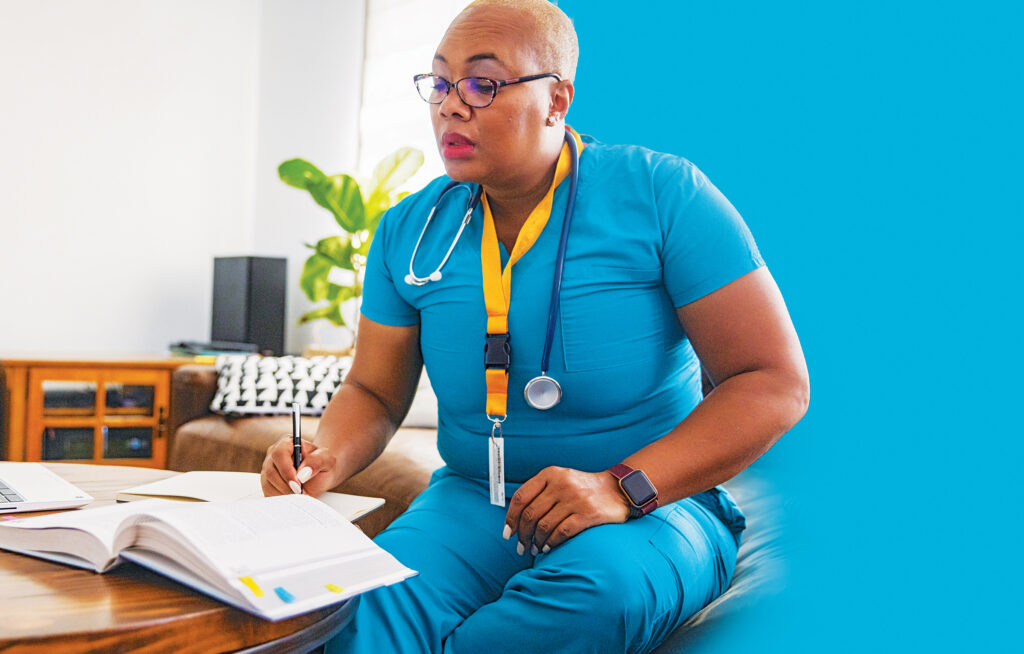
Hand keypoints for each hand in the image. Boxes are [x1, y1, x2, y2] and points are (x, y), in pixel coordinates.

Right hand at [260, 436, 339, 496]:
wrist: (320, 474)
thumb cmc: (322, 464)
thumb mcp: (326, 459)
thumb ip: (316, 461)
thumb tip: (302, 473)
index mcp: (287, 443)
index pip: (279, 454)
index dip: (286, 470)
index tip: (297, 483)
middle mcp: (274, 455)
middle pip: (271, 471)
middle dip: (286, 486)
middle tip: (301, 493)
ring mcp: (268, 469)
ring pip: (267, 484)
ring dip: (283, 493)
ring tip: (299, 495)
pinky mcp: (267, 483)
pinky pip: (267, 493)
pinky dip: (280, 499)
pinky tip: (292, 499)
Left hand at [503, 466, 630, 554]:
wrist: (617, 490)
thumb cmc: (582, 489)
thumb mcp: (560, 480)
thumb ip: (539, 492)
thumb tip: (515, 519)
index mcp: (550, 474)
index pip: (521, 497)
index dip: (511, 518)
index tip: (508, 533)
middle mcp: (561, 484)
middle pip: (530, 514)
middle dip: (522, 534)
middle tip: (521, 546)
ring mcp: (575, 498)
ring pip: (544, 525)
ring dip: (535, 541)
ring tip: (534, 548)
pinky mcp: (588, 513)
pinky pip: (561, 532)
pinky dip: (551, 542)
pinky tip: (548, 547)